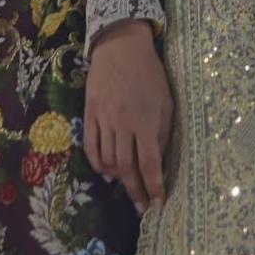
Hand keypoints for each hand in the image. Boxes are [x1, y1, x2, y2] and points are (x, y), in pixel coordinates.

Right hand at [84, 19, 172, 212]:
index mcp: (146, 120)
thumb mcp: (166, 100)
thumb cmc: (150, 73)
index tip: (157, 204)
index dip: (154, 187)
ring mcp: (103, 119)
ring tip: (127, 188)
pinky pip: (90, 146)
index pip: (150, 164)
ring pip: (107, 160)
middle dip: (135, 191)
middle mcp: (123, 124)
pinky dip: (97, 164)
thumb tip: (157, 160)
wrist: (120, 46)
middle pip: (127, 168)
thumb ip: (162, 131)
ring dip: (117, 179)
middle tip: (140, 207)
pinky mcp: (89, 114)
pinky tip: (105, 172)